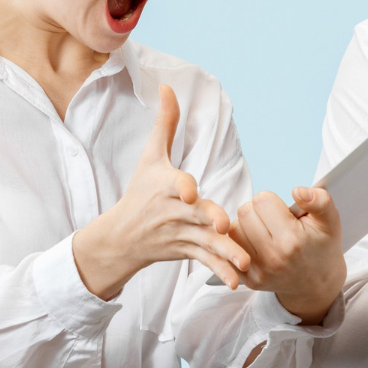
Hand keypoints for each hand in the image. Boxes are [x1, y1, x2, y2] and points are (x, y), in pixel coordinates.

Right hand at [70, 85, 249, 298]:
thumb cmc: (140, 192)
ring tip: (244, 262)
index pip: (174, 185)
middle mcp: (173, 212)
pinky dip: (221, 271)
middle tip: (222, 226)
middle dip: (208, 220)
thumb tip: (168, 87)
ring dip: (224, 253)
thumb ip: (165, 123)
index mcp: (166, 187)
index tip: (191, 192)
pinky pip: (206, 261)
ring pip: (205, 242)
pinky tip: (238, 280)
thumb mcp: (150, 157)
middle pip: (194, 215)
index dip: (183, 188)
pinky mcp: (186, 251)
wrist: (122, 237)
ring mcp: (180, 234)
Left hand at [231, 187, 345, 325]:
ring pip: (233, 229)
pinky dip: (241, 243)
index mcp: (292, 240)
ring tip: (265, 232)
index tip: (283, 212)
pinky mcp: (248, 280)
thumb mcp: (330, 220)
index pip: (262, 200)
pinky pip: (231, 249)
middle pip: (245, 212)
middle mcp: (272, 257)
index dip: (272, 201)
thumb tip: (298, 191)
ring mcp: (259, 271)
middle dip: (258, 211)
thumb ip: (320, 200)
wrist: (317, 283)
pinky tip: (256, 244)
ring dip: (247, 226)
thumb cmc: (322, 246)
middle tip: (273, 221)